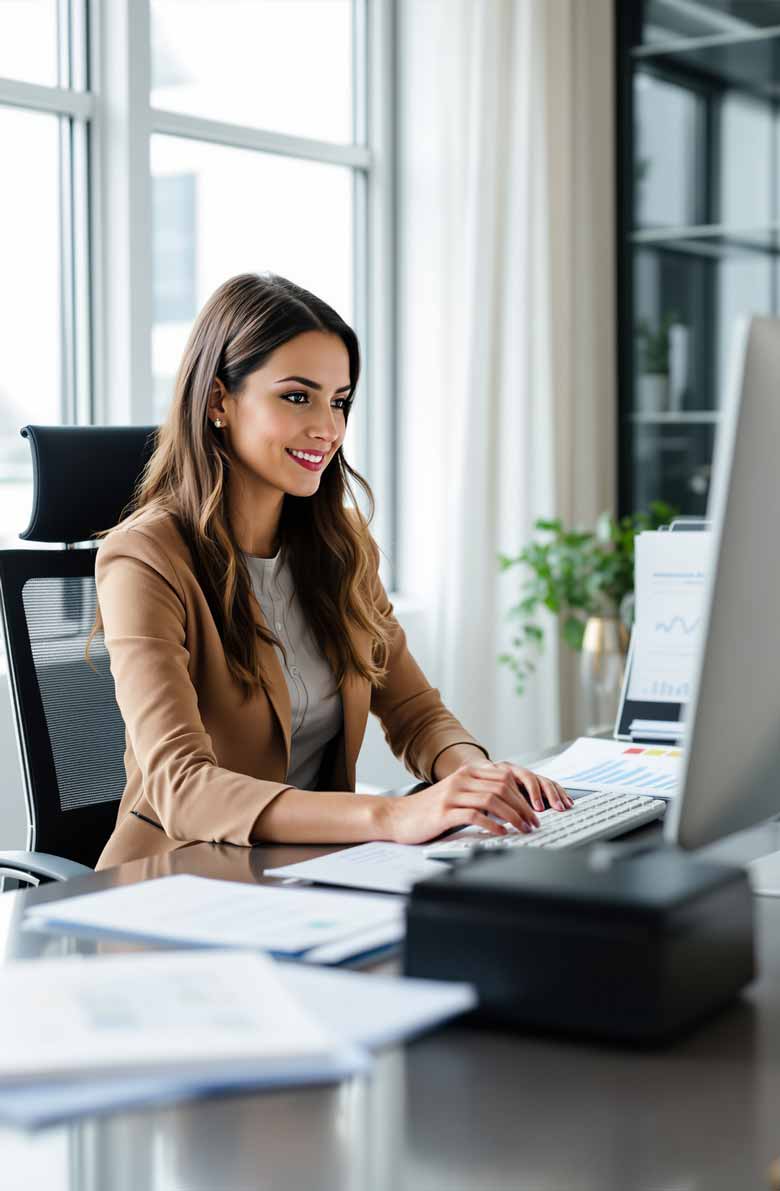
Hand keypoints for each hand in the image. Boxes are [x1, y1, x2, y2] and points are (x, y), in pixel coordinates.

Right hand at [380, 760, 571, 845]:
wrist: (397, 817)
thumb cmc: (429, 810)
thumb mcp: (456, 794)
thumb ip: (479, 792)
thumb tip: (510, 804)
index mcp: (467, 773)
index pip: (505, 778)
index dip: (524, 794)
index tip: (536, 809)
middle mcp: (461, 779)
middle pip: (502, 788)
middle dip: (524, 806)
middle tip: (534, 822)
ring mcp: (452, 795)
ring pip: (493, 801)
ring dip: (514, 816)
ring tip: (524, 829)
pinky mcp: (445, 812)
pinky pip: (475, 816)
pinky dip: (492, 824)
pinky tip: (502, 833)